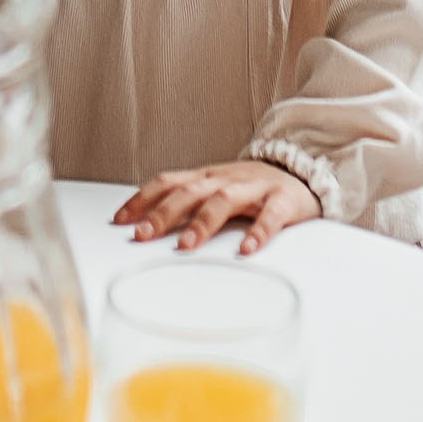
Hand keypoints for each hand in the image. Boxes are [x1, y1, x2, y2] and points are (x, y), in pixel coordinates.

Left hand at [114, 158, 321, 255]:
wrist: (302, 172)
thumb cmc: (251, 187)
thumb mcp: (216, 188)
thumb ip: (187, 203)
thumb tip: (145, 224)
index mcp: (206, 176)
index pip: (168, 182)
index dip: (143, 199)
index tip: (120, 220)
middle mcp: (225, 179)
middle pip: (189, 191)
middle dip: (163, 213)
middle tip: (142, 235)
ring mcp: (254, 187)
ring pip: (224, 200)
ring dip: (202, 223)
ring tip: (185, 245)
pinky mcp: (283, 200)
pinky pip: (271, 216)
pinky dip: (258, 232)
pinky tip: (246, 249)